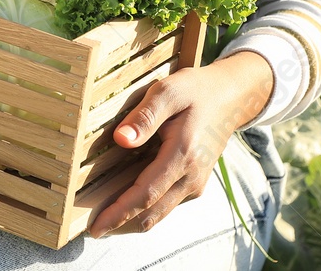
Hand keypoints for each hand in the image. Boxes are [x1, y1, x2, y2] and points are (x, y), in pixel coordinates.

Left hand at [88, 49, 273, 236]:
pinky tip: (124, 203)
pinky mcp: (194, 184)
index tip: (95, 227)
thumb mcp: (168, 91)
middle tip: (91, 230)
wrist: (229, 98)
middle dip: (120, 225)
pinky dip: (144, 209)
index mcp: (183, 155)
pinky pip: (165, 204)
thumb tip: (120, 139)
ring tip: (103, 220)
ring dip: (131, 221)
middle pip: (151, 213)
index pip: (146, 194)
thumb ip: (145, 116)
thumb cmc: (195, 91)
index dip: (119, 213)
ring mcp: (195, 184)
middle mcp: (191, 177)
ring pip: (159, 213)